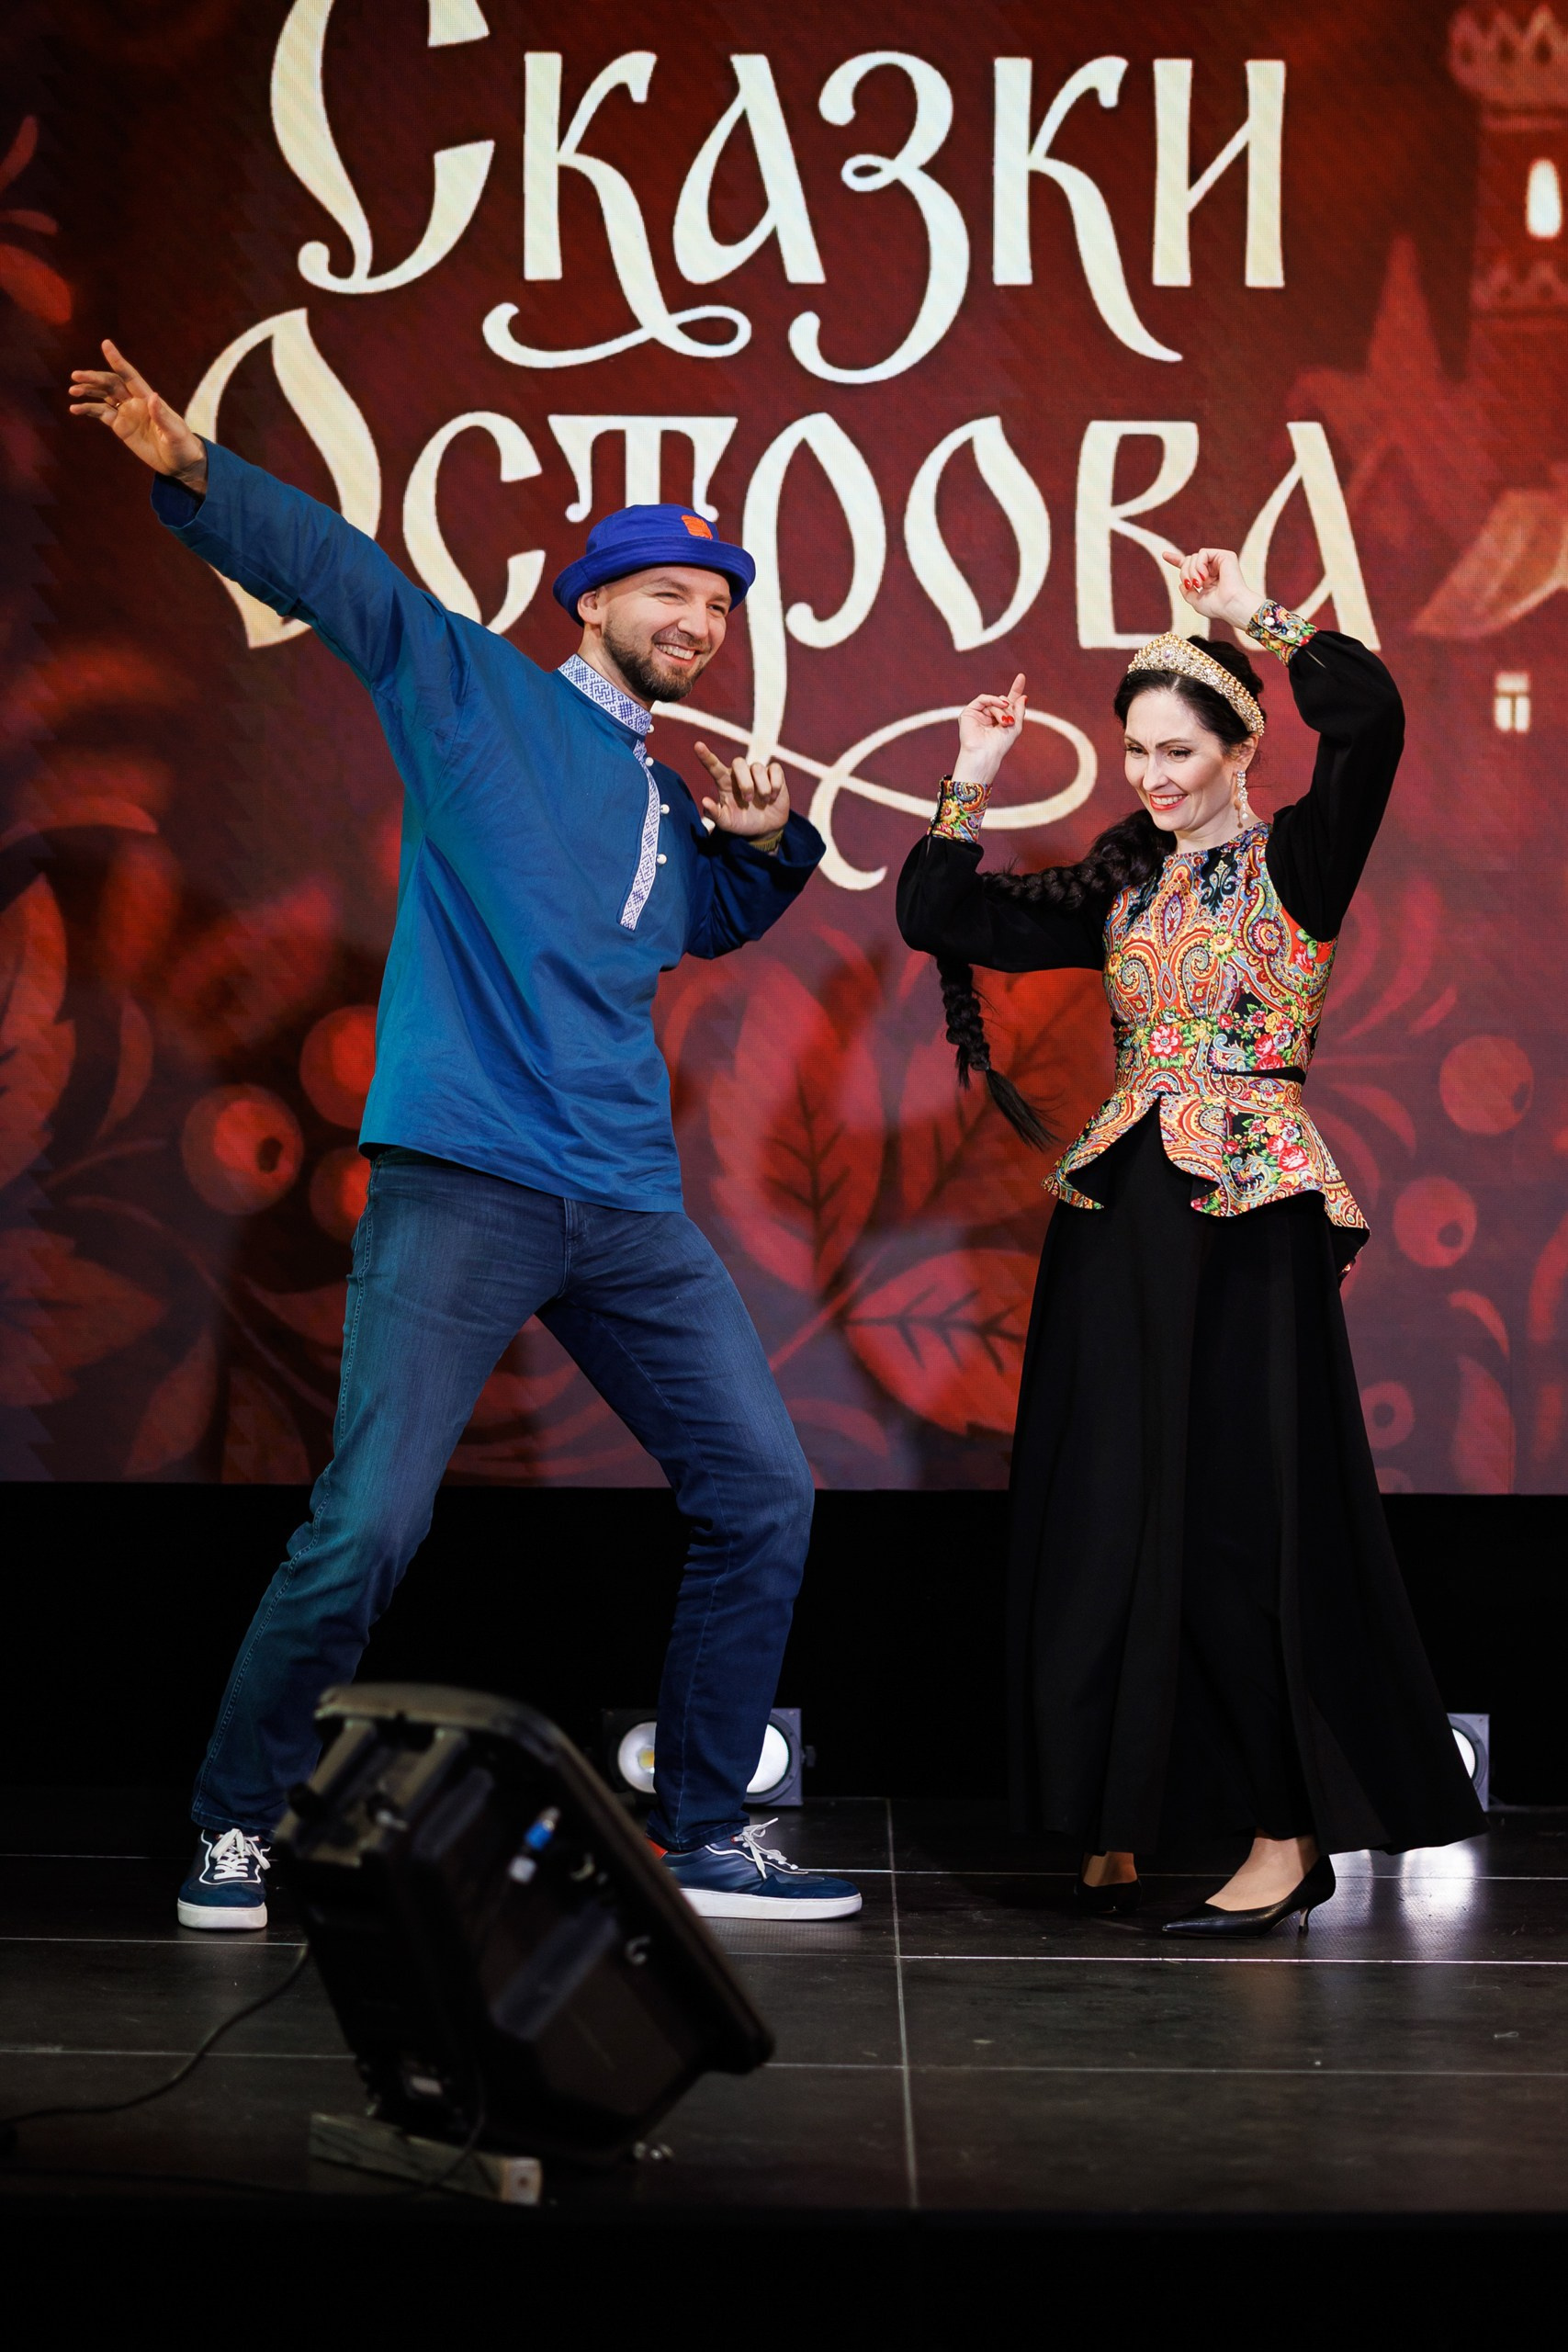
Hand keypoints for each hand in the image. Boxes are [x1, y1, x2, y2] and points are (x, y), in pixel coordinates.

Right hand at [68, 339, 206, 490]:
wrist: (179, 463)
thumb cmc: (181, 445)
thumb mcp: (174, 432)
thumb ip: (162, 416)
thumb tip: (153, 396)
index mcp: (148, 399)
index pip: (130, 376)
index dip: (118, 360)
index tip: (105, 344)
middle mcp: (135, 402)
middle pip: (111, 384)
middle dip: (94, 378)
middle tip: (76, 376)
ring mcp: (126, 413)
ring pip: (103, 396)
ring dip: (88, 391)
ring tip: (73, 391)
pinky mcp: (120, 426)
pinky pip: (101, 414)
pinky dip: (88, 409)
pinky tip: (75, 409)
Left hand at [693, 742, 789, 842]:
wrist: (765, 828)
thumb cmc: (742, 822)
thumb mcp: (726, 823)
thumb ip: (714, 814)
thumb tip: (705, 801)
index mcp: (725, 782)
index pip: (714, 766)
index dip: (706, 756)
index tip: (698, 746)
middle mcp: (740, 774)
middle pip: (739, 762)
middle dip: (745, 783)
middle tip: (748, 800)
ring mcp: (757, 772)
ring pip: (758, 768)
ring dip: (762, 788)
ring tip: (764, 801)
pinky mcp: (774, 773)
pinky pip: (775, 769)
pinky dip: (775, 785)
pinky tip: (774, 797)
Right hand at [953, 673, 1026, 785]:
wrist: (985, 753)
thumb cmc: (1000, 744)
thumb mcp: (1016, 726)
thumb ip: (1019, 710)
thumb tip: (1023, 696)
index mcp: (1000, 720)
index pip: (1009, 701)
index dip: (1015, 689)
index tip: (1021, 676)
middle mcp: (989, 715)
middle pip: (1004, 701)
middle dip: (1009, 709)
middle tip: (1009, 722)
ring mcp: (979, 713)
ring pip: (995, 701)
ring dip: (1002, 709)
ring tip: (1004, 722)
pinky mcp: (969, 712)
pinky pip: (983, 698)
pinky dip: (993, 700)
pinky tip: (1001, 705)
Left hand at [1162, 546, 1259, 633]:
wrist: (1231, 606)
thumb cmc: (1217, 607)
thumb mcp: (1196, 601)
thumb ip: (1187, 593)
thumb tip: (1181, 583)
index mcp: (1207, 578)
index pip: (1190, 566)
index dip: (1176, 560)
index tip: (1164, 555)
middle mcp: (1213, 568)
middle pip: (1188, 561)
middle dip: (1184, 573)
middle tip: (1190, 585)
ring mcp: (1219, 561)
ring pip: (1193, 556)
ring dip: (1191, 571)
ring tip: (1199, 584)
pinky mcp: (1225, 555)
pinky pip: (1203, 553)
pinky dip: (1199, 564)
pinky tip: (1205, 576)